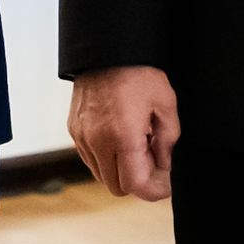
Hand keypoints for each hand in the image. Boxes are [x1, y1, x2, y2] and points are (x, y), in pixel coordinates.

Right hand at [70, 64, 181, 201]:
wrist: (105, 51)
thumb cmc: (138, 73)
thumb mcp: (166, 103)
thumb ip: (168, 139)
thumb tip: (163, 164)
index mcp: (123, 137)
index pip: (135, 185)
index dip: (154, 191)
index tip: (165, 185)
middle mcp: (98, 142)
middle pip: (117, 187)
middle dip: (137, 181)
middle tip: (153, 161)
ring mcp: (82, 138)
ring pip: (102, 176)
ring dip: (121, 171)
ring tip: (137, 146)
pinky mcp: (74, 132)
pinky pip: (91, 159)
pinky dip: (107, 159)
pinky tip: (121, 139)